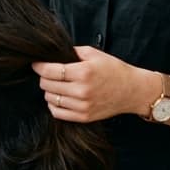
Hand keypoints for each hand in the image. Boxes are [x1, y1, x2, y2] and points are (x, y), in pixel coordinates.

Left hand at [33, 46, 152, 122]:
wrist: (132, 90)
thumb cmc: (113, 69)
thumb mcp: (94, 54)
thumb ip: (72, 52)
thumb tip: (52, 53)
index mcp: (84, 72)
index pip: (49, 71)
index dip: (39, 66)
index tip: (36, 64)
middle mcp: (82, 91)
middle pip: (47, 85)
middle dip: (44, 77)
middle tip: (48, 73)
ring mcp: (83, 106)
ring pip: (50, 98)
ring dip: (49, 91)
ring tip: (56, 85)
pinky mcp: (84, 117)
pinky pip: (57, 113)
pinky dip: (54, 104)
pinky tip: (59, 97)